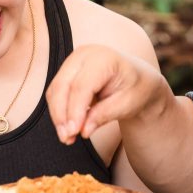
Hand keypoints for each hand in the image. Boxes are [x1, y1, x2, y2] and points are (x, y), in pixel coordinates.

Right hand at [46, 45, 167, 142]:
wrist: (137, 79)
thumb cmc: (135, 88)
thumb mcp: (127, 104)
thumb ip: (105, 115)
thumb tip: (83, 130)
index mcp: (103, 58)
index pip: (81, 85)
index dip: (75, 110)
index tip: (74, 131)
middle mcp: (84, 55)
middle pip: (62, 85)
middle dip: (61, 114)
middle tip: (66, 138)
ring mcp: (73, 61)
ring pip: (55, 90)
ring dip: (58, 115)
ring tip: (67, 137)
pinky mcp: (67, 72)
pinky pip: (56, 92)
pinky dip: (59, 111)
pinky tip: (67, 128)